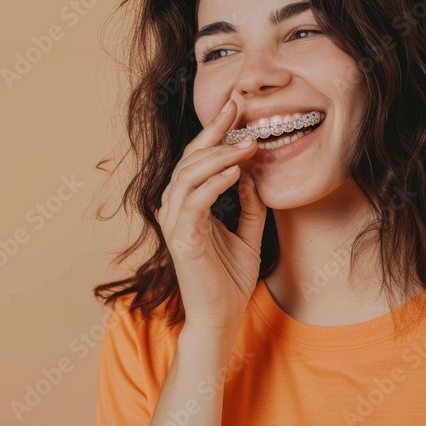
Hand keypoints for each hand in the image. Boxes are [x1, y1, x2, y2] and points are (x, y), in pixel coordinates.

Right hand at [155, 99, 267, 331]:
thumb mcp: (248, 234)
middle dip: (214, 131)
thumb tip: (251, 174)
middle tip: (238, 108)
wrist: (222, 318)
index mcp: (187, 205)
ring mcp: (175, 223)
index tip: (236, 108)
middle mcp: (175, 209)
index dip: (215, 132)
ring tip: (247, 143)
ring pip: (189, 175)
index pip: (197, 159)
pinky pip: (195, 202)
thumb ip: (249, 205)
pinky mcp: (182, 239)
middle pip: (190, 159)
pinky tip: (235, 172)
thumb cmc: (229, 280)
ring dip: (219, 156)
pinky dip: (214, 183)